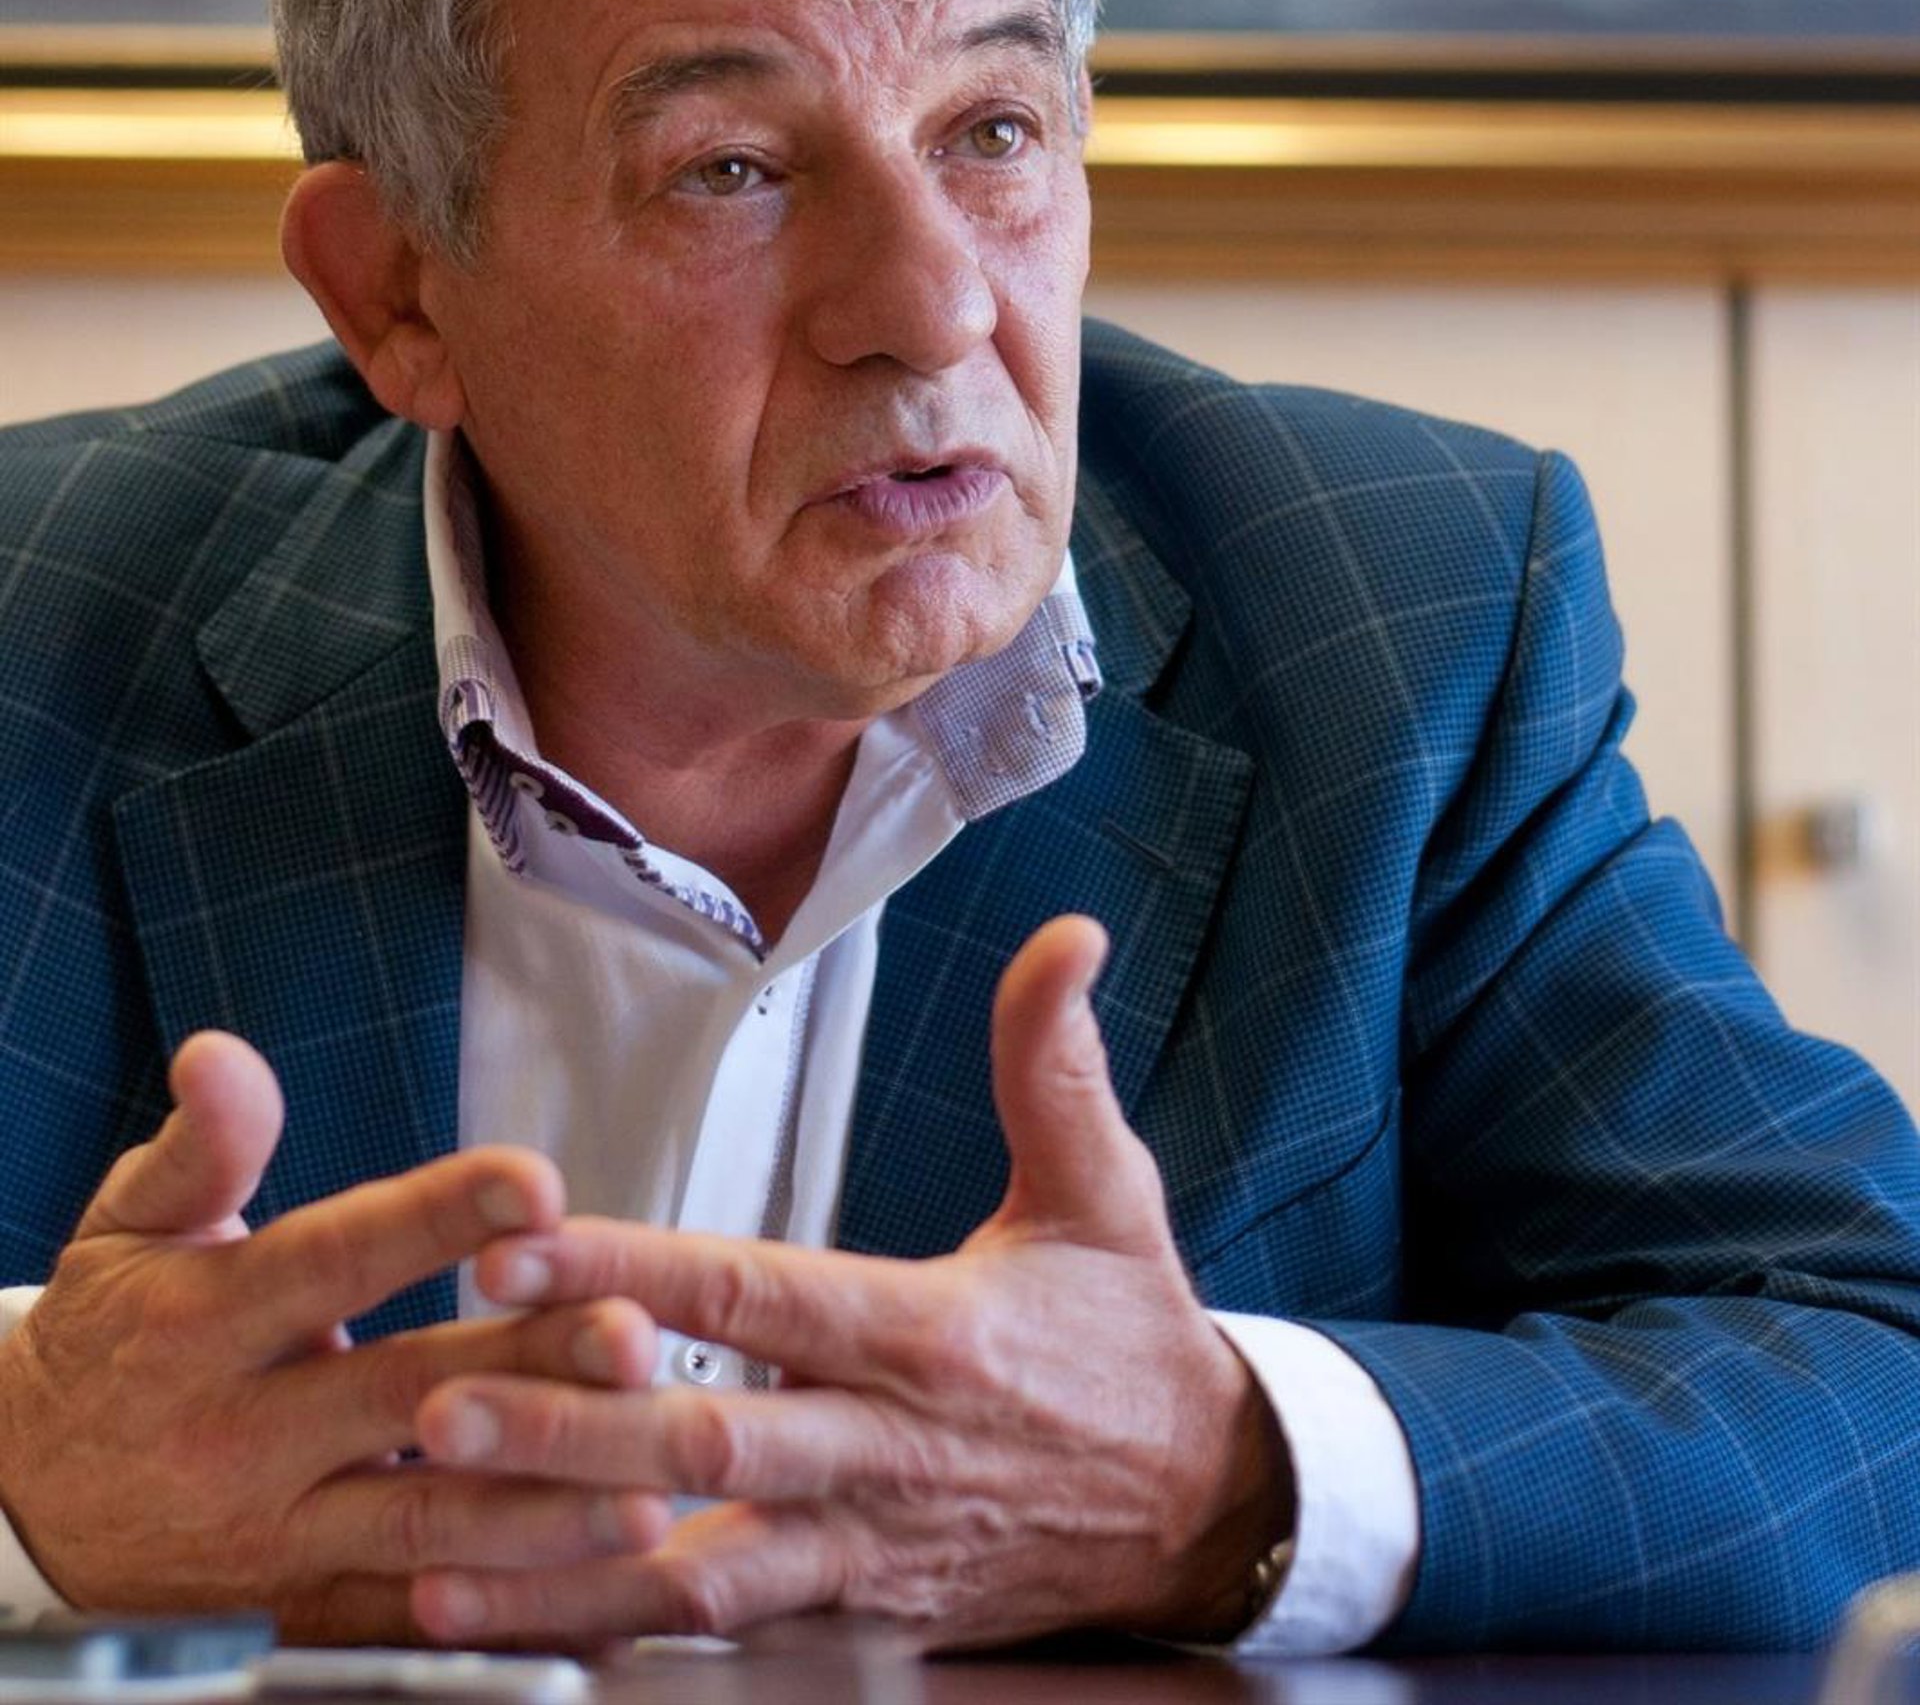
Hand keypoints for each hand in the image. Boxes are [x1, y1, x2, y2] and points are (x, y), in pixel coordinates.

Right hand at [0, 1033, 667, 1637]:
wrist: (19, 1509)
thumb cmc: (108, 1345)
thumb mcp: (128, 1231)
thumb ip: (198, 1148)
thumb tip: (220, 1056)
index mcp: (207, 1322)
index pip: (336, 1260)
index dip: (438, 1219)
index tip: (537, 1184)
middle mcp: (243, 1432)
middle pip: (403, 1394)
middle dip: (526, 1366)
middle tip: (632, 1335)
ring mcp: (275, 1534)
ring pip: (422, 1521)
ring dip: (541, 1505)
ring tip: (645, 1479)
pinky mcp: (300, 1611)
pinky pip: (413, 1616)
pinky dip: (506, 1606)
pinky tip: (592, 1586)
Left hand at [412, 917, 1291, 1649]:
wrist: (1205, 1510)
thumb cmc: (1132, 1342)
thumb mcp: (1108, 1192)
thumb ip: (1055, 1063)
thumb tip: (1067, 936)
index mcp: (927, 1335)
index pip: (757, 1294)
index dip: (634, 1268)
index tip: (519, 1245)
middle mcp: (885, 1452)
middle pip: (705, 1444)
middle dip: (563, 1430)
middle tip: (434, 1405)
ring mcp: (865, 1553)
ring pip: (696, 1570)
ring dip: (561, 1562)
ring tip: (431, 1551)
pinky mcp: (857, 1624)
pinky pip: (721, 1642)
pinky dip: (616, 1640)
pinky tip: (511, 1631)